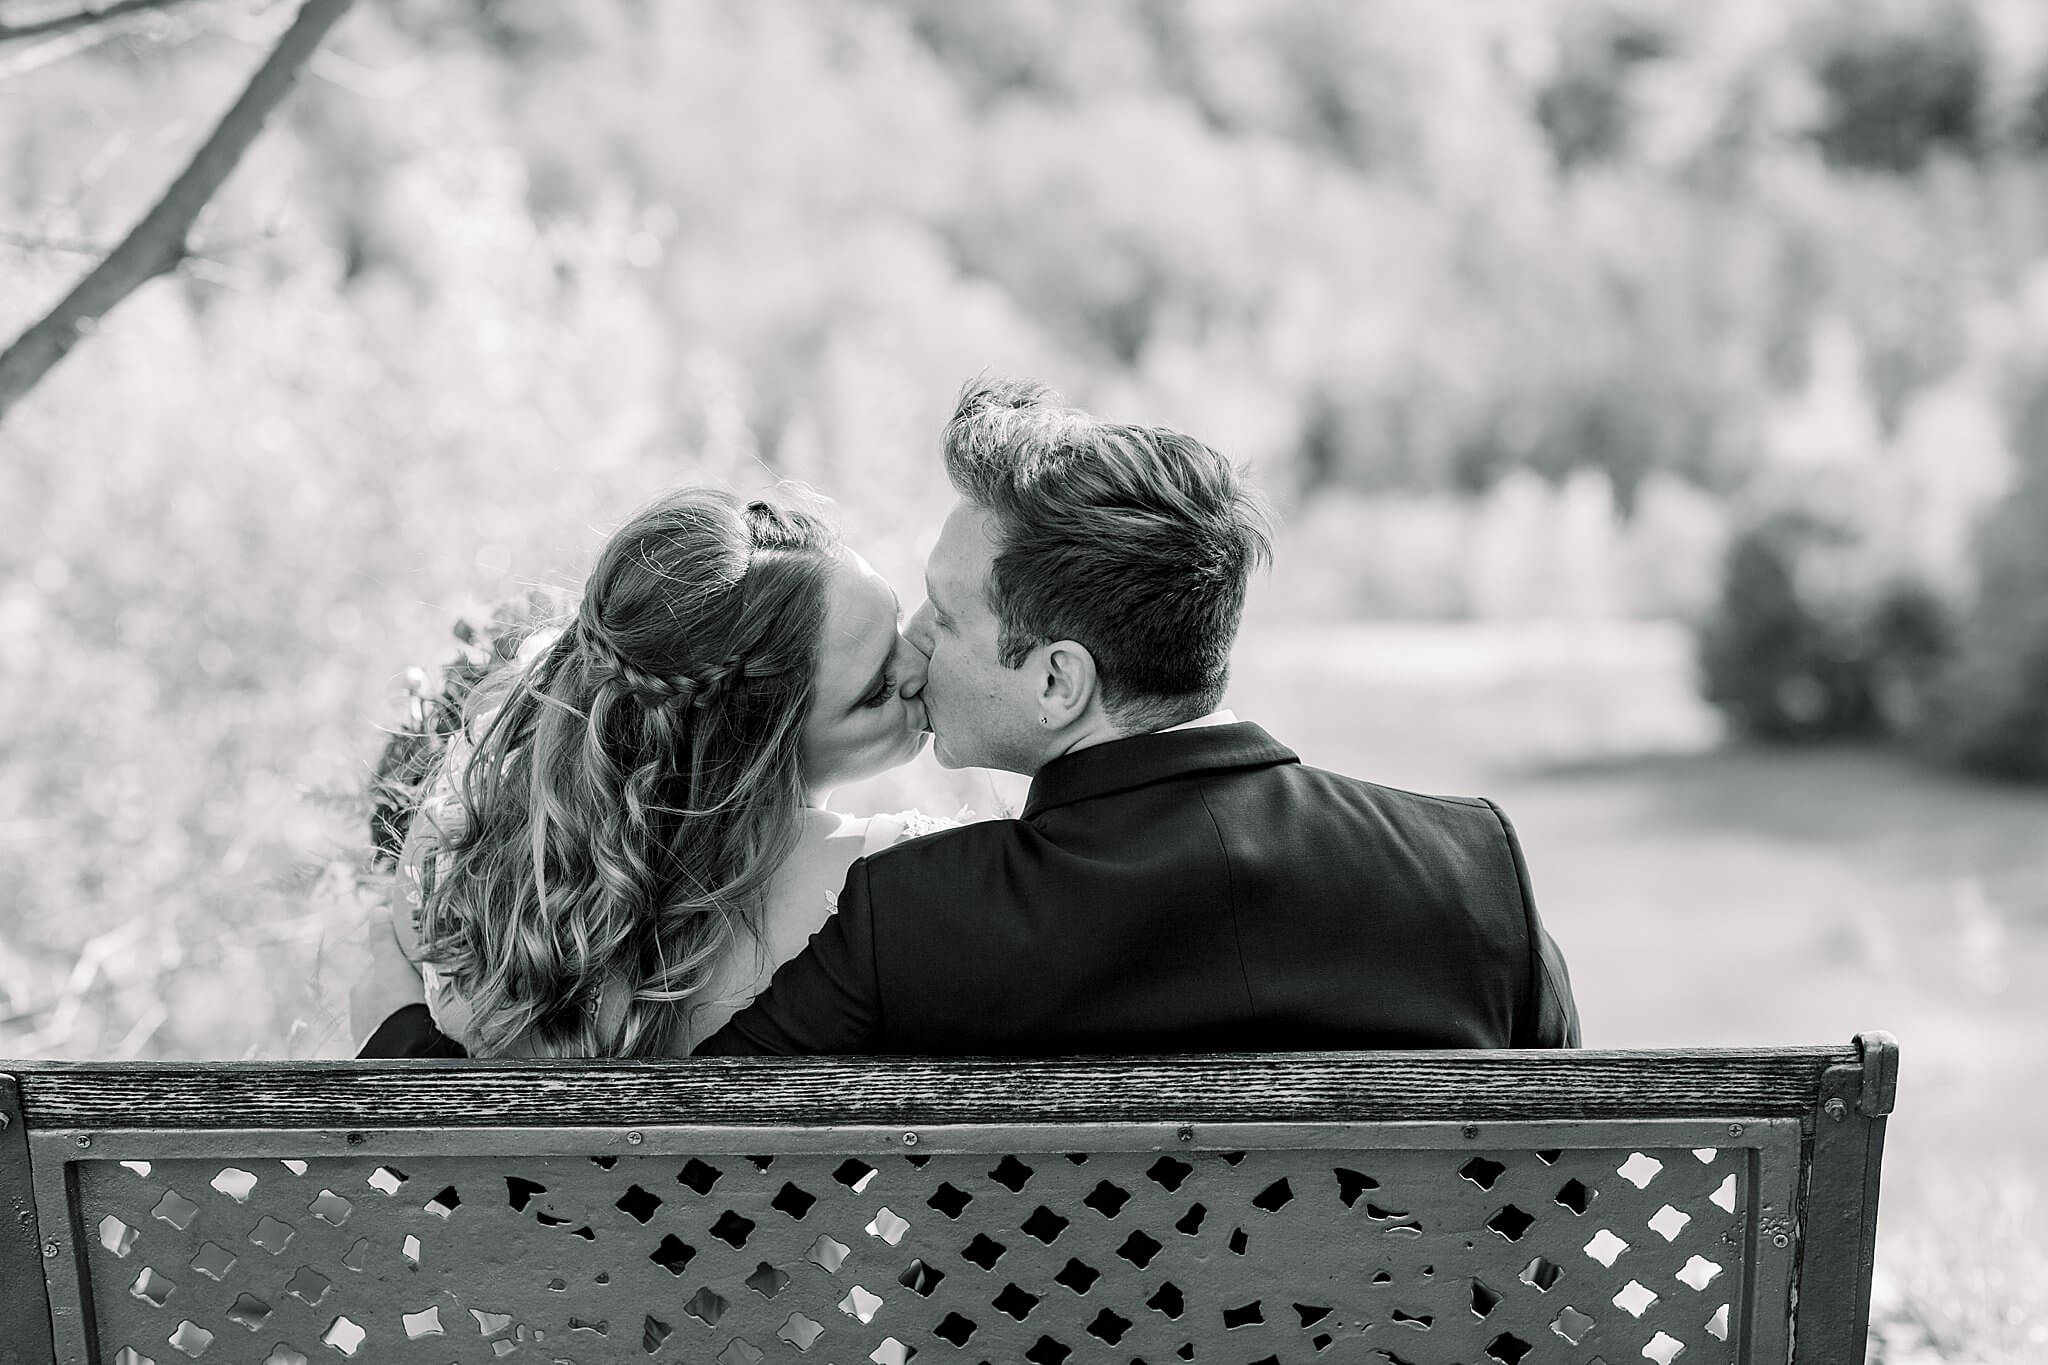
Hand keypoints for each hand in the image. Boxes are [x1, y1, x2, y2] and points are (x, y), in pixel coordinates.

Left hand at [348, 901, 427, 1051]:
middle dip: (408, 987)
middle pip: (390, 989)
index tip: (424, 965)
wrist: (403, 1052)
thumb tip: (378, 910)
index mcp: (361, 989)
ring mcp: (372, 1032)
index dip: (405, 962)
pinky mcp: (385, 1050)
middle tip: (432, 988)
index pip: (385, 966)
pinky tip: (426, 1028)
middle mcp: (361, 1011)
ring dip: (411, 1008)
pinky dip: (411, 1027)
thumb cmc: (397, 1006)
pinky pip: (401, 1031)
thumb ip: (384, 939)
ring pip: (396, 1011)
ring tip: (432, 1011)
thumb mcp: (392, 966)